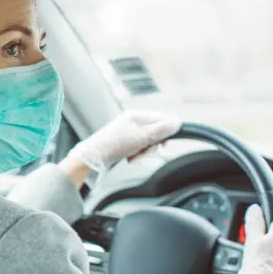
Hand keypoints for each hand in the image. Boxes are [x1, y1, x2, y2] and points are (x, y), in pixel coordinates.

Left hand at [65, 110, 180, 172]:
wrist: (93, 157)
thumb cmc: (115, 144)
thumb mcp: (141, 137)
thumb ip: (160, 130)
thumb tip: (178, 122)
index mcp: (137, 115)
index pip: (161, 119)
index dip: (166, 132)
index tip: (164, 144)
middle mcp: (133, 121)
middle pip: (155, 131)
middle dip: (152, 144)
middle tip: (144, 151)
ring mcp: (128, 132)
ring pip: (147, 141)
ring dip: (144, 151)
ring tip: (133, 156)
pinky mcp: (124, 142)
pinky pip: (138, 147)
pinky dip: (136, 154)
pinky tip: (129, 158)